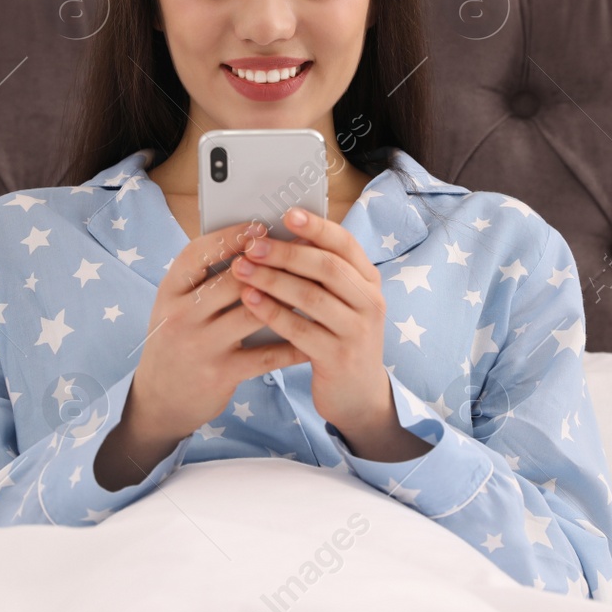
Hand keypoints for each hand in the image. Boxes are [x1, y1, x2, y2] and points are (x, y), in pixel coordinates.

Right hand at [127, 218, 309, 443]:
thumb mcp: (177, 306)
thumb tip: (254, 245)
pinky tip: (311, 337)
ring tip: (314, 289)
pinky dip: (292, 346)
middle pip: (231, 281)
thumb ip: (205, 280)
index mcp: (169, 291)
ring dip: (286, 300)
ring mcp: (200, 346)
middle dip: (270, 265)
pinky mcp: (220, 374)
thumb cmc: (177, 341)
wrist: (158, 400)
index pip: (197, 253)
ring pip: (252, 314)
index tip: (260, 227)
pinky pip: (265, 355)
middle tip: (301, 252)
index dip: (229, 237)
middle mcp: (181, 316)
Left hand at [232, 206, 391, 434]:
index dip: (316, 227)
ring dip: (272, 280)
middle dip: (286, 253)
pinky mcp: (338, 358)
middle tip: (252, 245)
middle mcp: (370, 302)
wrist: (358, 396)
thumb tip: (280, 236)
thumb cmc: (339, 339)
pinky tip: (249, 300)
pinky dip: (272, 312)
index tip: (286, 214)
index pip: (346, 244)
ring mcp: (357, 332)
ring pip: (312, 297)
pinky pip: (300, 330)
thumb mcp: (342, 303)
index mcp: (369, 281)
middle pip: (327, 267)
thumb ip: (321, 274)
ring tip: (241, 268)